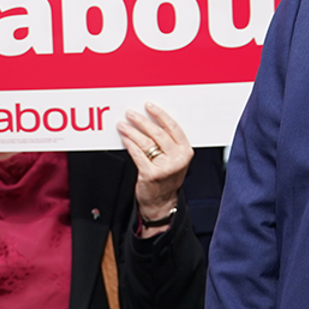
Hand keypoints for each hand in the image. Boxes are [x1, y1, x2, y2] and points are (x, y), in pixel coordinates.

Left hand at [116, 102, 193, 236]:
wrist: (162, 202)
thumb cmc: (166, 177)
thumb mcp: (174, 159)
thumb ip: (168, 143)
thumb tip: (150, 120)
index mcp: (185, 151)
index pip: (173, 127)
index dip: (160, 114)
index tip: (149, 106)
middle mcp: (178, 159)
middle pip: (157, 133)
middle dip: (141, 121)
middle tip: (130, 113)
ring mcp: (165, 167)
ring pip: (145, 142)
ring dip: (131, 131)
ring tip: (122, 125)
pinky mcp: (151, 174)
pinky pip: (137, 154)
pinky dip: (129, 144)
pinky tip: (124, 138)